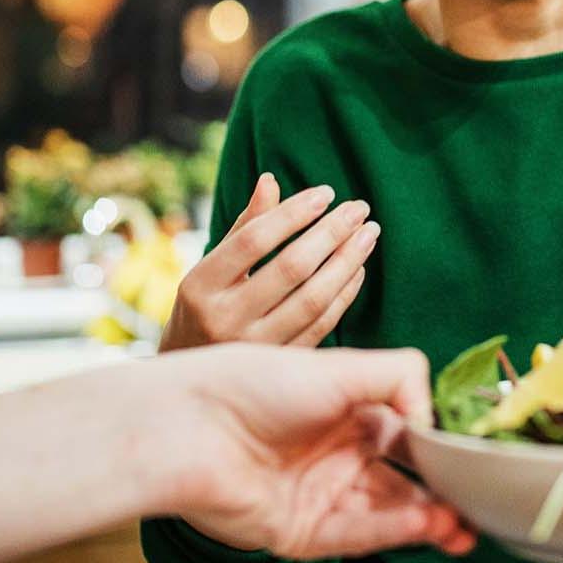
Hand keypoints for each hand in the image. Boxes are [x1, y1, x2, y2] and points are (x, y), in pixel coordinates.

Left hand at [151, 345, 475, 559]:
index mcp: (347, 410)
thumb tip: (434, 415)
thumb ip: (400, 377)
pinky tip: (426, 524)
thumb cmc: (255, 384)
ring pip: (388, 511)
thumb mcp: (340, 366)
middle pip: (405, 478)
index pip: (408, 432)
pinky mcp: (301, 532)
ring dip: (427, 517)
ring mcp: (320, 495)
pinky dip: (394, 530)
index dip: (441, 445)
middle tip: (482, 501)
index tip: (476, 455)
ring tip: (462, 522)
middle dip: (444, 491)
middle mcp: (337, 453)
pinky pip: (357, 534)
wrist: (189, 427)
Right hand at [161, 174, 376, 350]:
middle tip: (360, 208)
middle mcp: (225, 318)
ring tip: (367, 234)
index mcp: (200, 286)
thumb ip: (244, 227)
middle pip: (290, 268)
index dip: (293, 214)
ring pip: (313, 300)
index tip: (326, 192)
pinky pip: (323, 326)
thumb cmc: (205, 309)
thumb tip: (270, 180)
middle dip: (331, 233)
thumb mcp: (210, 268)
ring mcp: (254, 347)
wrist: (195, 382)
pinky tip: (358, 268)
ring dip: (347, 262)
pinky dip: (344, 295)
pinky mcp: (281, 365)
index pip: (254, 240)